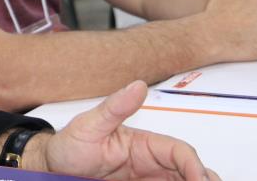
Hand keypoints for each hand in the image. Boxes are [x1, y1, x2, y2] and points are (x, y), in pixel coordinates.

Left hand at [37, 81, 217, 179]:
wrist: (52, 168)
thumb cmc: (70, 144)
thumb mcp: (89, 125)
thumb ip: (114, 108)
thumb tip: (139, 85)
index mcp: (145, 144)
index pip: (179, 152)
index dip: (194, 166)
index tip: (200, 180)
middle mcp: (151, 163)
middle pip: (190, 171)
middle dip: (204, 179)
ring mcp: (148, 179)